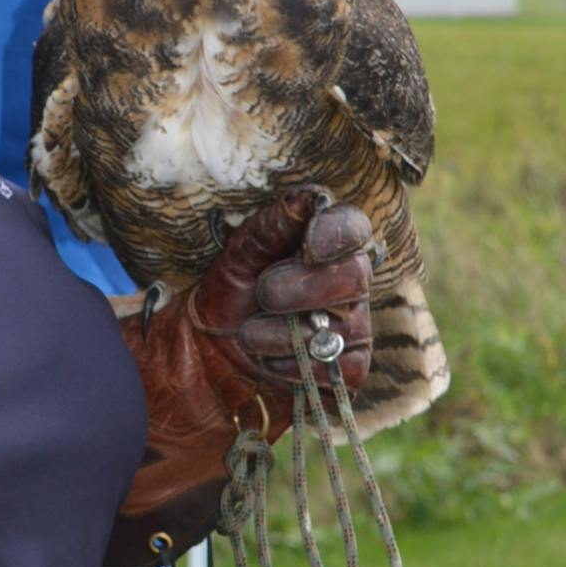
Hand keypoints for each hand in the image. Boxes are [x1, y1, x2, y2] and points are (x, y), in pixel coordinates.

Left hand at [193, 189, 373, 397]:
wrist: (210, 353)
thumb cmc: (230, 295)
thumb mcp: (239, 257)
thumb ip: (272, 227)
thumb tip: (307, 199)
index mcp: (326, 246)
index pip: (354, 227)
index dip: (338, 232)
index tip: (310, 242)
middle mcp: (349, 282)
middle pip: (355, 276)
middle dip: (302, 288)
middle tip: (262, 293)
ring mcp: (354, 326)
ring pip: (345, 327)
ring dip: (286, 333)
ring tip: (248, 335)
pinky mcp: (349, 367)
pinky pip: (342, 367)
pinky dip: (298, 367)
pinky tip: (269, 362)